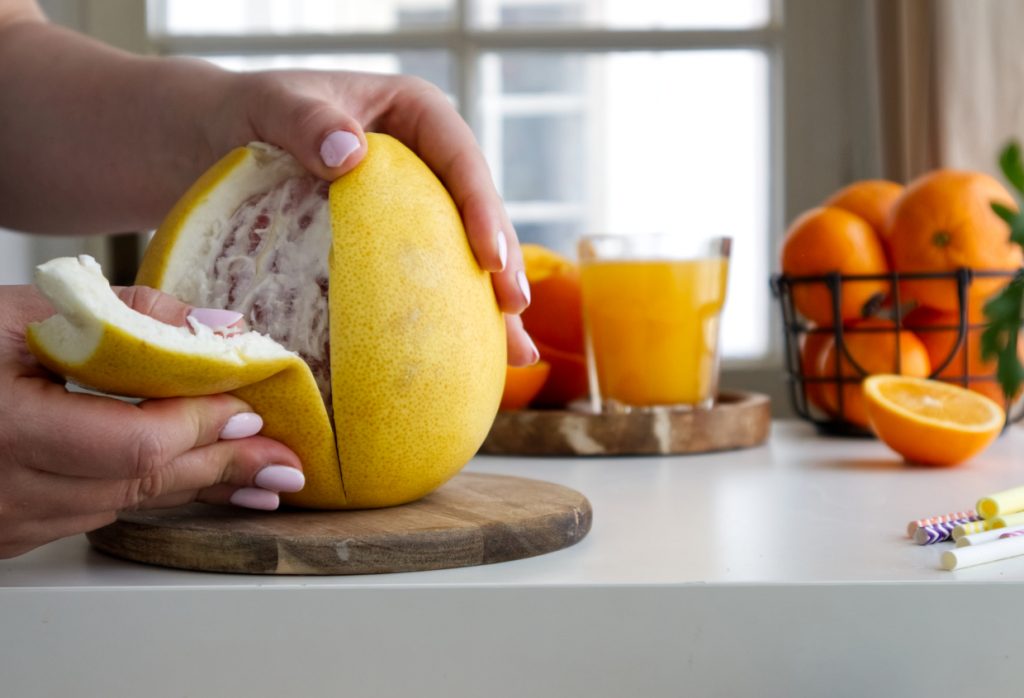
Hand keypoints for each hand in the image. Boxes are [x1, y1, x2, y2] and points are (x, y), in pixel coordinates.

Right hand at [0, 284, 304, 558]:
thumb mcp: (24, 307)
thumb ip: (126, 314)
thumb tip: (216, 330)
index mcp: (4, 426)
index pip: (134, 442)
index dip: (202, 423)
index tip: (252, 402)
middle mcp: (5, 490)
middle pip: (143, 482)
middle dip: (225, 466)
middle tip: (286, 461)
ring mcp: (6, 520)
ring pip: (127, 503)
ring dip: (197, 483)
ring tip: (261, 473)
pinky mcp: (9, 531)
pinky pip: (99, 512)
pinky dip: (152, 490)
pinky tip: (197, 483)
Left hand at [205, 69, 537, 364]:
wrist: (204, 144)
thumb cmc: (239, 114)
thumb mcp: (268, 106)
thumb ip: (304, 121)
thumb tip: (351, 154)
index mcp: (412, 115)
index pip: (459, 157)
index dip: (483, 207)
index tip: (491, 257)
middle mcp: (421, 161)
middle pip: (474, 213)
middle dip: (501, 264)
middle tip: (514, 308)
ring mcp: (408, 206)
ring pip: (458, 254)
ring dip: (486, 303)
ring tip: (516, 352)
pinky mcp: (385, 244)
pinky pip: (420, 280)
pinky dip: (440, 318)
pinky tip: (465, 359)